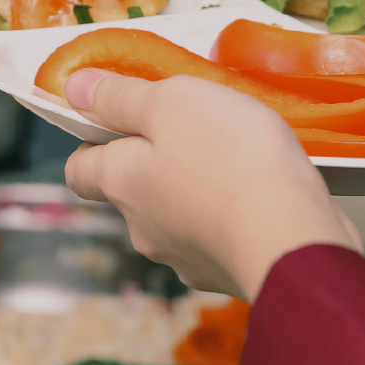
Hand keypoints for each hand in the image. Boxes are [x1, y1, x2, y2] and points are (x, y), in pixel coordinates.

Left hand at [60, 70, 359, 300]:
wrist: (292, 237)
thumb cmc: (229, 157)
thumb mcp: (171, 102)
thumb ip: (121, 96)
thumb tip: (72, 89)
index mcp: (121, 183)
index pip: (80, 169)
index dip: (93, 142)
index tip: (123, 119)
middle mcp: (141, 228)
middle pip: (132, 192)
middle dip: (155, 163)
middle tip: (194, 131)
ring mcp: (183, 258)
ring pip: (176, 217)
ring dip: (195, 191)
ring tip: (237, 162)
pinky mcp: (225, 275)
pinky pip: (217, 238)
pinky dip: (229, 218)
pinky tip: (260, 198)